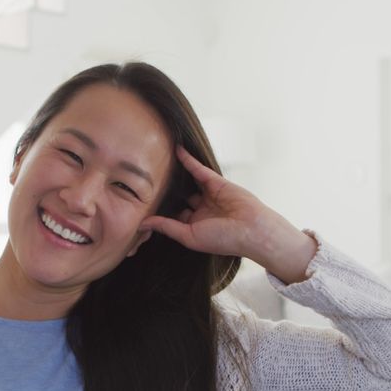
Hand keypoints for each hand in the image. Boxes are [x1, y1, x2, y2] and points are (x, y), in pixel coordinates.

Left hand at [139, 147, 317, 283]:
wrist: (252, 230)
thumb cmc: (223, 239)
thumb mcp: (189, 236)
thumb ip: (166, 227)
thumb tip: (143, 224)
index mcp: (195, 225)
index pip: (173, 215)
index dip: (159, 210)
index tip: (139, 203)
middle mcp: (201, 209)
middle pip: (178, 197)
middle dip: (165, 191)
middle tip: (143, 180)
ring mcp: (208, 195)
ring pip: (187, 182)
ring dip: (174, 174)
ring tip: (156, 163)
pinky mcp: (216, 181)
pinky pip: (198, 169)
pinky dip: (187, 160)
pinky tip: (175, 151)